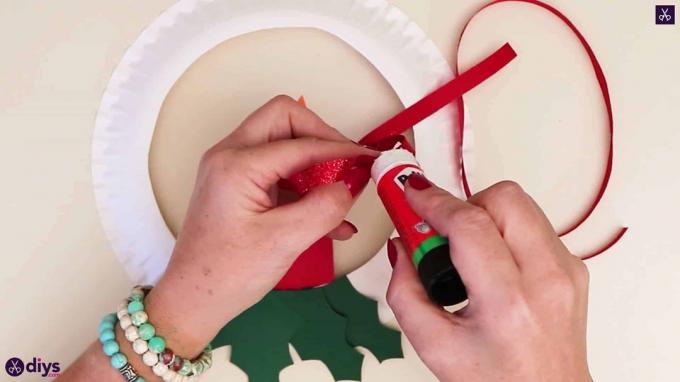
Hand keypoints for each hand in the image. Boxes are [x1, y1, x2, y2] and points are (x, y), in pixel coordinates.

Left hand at [144, 95, 375, 356]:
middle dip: (321, 137)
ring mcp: (231, 168)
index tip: (368, 158)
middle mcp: (229, 155)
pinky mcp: (237, 185)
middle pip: (284, 119)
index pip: (300, 142)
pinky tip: (328, 220)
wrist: (192, 301)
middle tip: (347, 163)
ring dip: (314, 163)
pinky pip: (277, 170)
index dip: (340, 148)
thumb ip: (323, 209)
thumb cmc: (228, 274)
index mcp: (237, 164)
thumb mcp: (284, 242)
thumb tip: (349, 186)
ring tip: (341, 196)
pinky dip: (303, 186)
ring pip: (282, 141)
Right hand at [387, 177, 590, 381]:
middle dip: (463, 204)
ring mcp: (566, 269)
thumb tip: (401, 248)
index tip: (411, 192)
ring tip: (464, 248)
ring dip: (483, 214)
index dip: (434, 202)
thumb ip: (404, 292)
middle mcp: (547, 279)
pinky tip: (488, 258)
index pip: (470, 225)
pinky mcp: (573, 266)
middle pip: (504, 199)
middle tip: (439, 228)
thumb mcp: (434, 346)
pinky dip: (503, 229)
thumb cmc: (499, 381)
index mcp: (509, 303)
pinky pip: (533, 223)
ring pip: (520, 204)